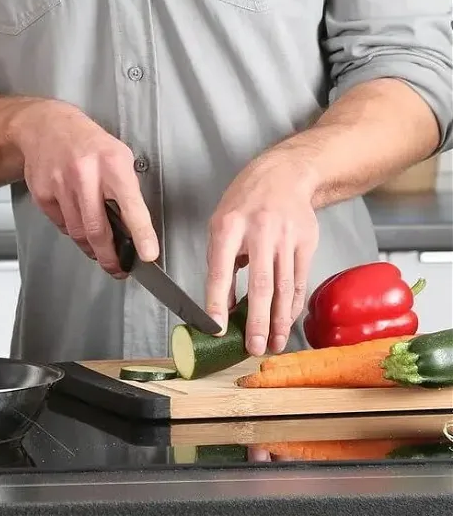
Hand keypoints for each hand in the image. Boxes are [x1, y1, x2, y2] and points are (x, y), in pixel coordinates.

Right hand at [10, 100, 158, 274]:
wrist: (46, 126)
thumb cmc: (88, 143)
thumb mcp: (118, 156)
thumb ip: (127, 190)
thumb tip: (136, 229)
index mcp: (112, 163)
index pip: (131, 205)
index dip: (142, 234)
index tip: (148, 255)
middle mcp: (85, 174)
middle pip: (98, 230)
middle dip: (110, 257)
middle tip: (118, 268)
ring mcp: (60, 184)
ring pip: (78, 232)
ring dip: (91, 247)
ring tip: (99, 249)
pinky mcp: (42, 193)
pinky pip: (61, 225)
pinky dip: (72, 229)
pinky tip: (77, 219)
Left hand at [205, 155, 318, 355]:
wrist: (284, 175)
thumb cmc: (246, 201)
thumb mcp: (221, 224)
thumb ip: (220, 262)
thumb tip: (223, 304)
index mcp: (229, 226)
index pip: (221, 269)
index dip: (217, 300)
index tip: (216, 326)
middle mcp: (260, 232)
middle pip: (260, 284)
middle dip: (257, 321)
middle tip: (254, 347)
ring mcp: (286, 238)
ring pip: (283, 287)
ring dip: (279, 321)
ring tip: (273, 344)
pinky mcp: (306, 243)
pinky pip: (299, 281)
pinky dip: (292, 305)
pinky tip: (287, 321)